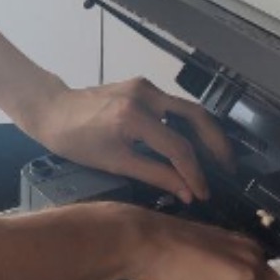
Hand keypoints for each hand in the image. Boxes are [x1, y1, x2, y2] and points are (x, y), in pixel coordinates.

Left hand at [24, 78, 232, 204]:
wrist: (52, 110)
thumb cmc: (75, 140)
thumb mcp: (115, 163)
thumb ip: (155, 175)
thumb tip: (187, 192)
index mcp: (134, 116)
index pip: (178, 147)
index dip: (195, 173)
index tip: (203, 193)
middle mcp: (145, 95)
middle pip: (196, 117)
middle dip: (216, 145)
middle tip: (228, 169)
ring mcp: (145, 87)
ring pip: (188, 109)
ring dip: (206, 134)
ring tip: (218, 159)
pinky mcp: (143, 86)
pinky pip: (174, 107)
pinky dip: (188, 126)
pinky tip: (195, 145)